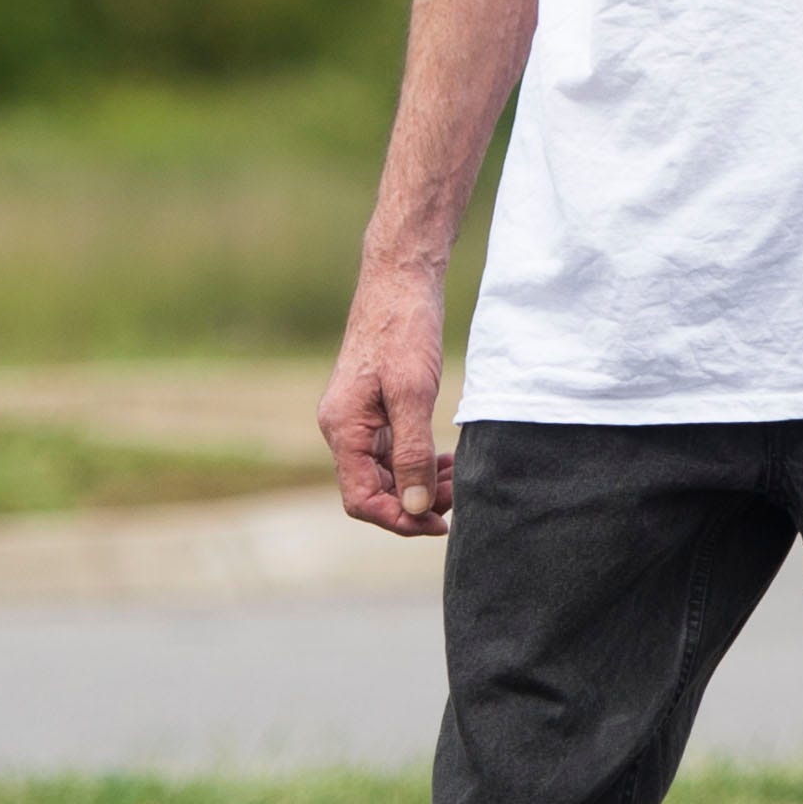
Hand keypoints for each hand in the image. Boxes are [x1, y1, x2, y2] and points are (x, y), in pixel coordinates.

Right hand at [319, 266, 454, 536]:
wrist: (399, 280)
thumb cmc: (403, 330)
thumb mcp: (413, 393)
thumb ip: (412, 452)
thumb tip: (414, 506)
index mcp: (343, 429)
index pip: (361, 499)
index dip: (399, 519)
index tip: (439, 523)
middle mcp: (343, 429)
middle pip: (374, 491)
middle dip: (415, 502)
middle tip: (459, 498)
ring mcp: (358, 420)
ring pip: (386, 473)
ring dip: (421, 484)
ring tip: (458, 480)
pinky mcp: (374, 409)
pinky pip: (393, 451)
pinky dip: (419, 462)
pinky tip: (448, 462)